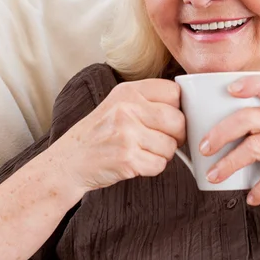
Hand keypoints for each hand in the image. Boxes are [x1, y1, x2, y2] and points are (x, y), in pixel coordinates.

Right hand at [50, 79, 185, 192]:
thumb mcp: (119, 105)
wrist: (70, 160)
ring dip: (162, 154)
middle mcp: (127, 108)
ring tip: (142, 151)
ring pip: (171, 146)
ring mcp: (126, 133)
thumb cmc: (100, 134)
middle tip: (161, 140)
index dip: (178, 109)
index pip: (174, 92)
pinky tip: (137, 162)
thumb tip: (189, 109)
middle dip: (176, 135)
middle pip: (178, 120)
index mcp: (128, 91)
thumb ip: (149, 101)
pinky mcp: (127, 158)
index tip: (169, 119)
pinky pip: (160, 165)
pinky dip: (152, 168)